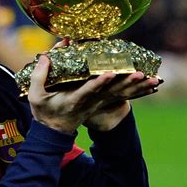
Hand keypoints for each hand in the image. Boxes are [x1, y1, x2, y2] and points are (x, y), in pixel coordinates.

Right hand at [28, 55, 160, 132]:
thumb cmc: (44, 112)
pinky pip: (121, 96)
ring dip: (135, 87)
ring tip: (150, 78)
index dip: (98, 83)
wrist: (54, 132)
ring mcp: (96, 104)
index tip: (109, 73)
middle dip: (125, 82)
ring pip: (119, 94)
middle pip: (109, 92)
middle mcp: (88, 103)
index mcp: (73, 100)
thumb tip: (46, 55)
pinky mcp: (101, 103)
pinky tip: (151, 85)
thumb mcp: (35, 96)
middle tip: (139, 73)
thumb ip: (39, 75)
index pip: (87, 91)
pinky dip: (136, 91)